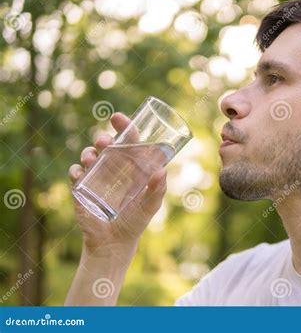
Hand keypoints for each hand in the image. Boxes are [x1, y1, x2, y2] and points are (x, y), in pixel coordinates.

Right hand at [69, 113, 166, 254]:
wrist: (114, 243)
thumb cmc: (136, 221)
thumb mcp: (150, 205)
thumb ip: (157, 189)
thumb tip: (162, 171)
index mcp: (132, 166)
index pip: (129, 141)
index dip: (124, 127)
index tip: (118, 118)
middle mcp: (114, 168)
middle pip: (107, 144)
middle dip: (103, 138)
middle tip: (104, 141)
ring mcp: (96, 177)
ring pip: (90, 155)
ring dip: (89, 152)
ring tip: (92, 158)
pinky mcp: (81, 188)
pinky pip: (75, 173)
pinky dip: (76, 170)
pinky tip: (79, 173)